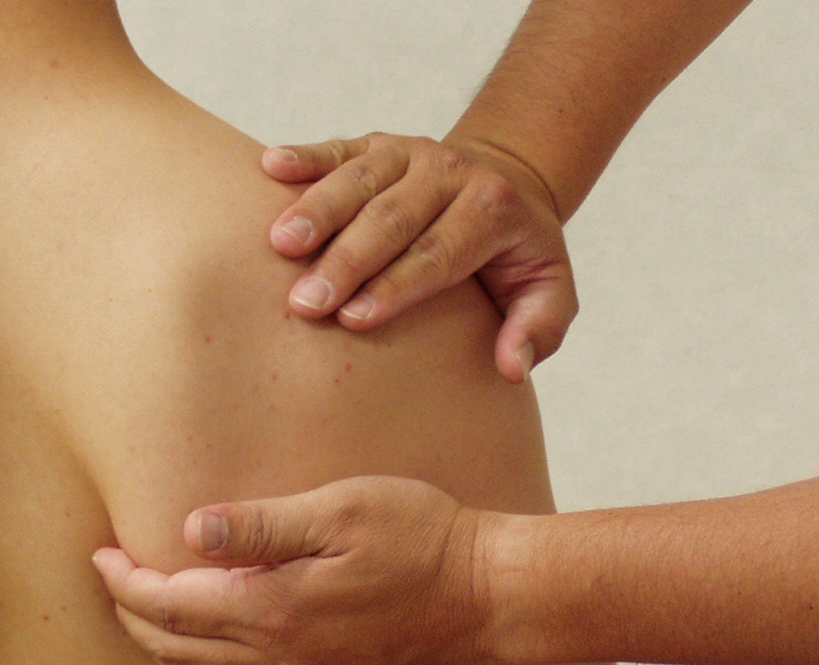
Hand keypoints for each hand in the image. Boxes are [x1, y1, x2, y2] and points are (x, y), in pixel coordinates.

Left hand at [92, 476, 490, 664]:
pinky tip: (194, 636)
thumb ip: (262, 525)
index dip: (123, 582)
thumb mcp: (342, 510)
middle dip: (127, 613)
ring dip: (155, 644)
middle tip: (108, 571)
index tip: (99, 552)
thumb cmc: (420, 537)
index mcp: (274, 611)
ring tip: (137, 603)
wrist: (484, 597)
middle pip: (168, 649)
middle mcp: (276, 657)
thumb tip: (189, 533)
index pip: (167, 607)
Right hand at [264, 133, 575, 382]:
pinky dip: (302, 156)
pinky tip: (268, 167)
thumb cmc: (515, 256)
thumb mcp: (550, 291)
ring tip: (280, 244)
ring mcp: (410, 153)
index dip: (395, 287)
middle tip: (305, 302)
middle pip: (391, 218)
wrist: (507, 184)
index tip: (353, 320)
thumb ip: (540, 329)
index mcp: (492, 210)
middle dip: (345, 261)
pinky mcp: (376, 144)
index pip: (437, 253)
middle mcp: (450, 173)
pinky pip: (337, 148)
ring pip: (359, 179)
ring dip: (317, 210)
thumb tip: (512, 367)